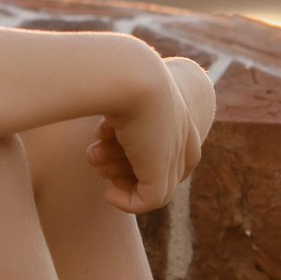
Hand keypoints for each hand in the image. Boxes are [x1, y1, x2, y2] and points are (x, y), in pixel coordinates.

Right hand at [85, 53, 213, 212]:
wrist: (130, 76)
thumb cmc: (119, 78)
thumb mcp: (123, 99)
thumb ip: (125, 122)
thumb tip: (111, 135)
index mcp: (183, 121)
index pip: (162, 154)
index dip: (128, 152)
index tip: (103, 138)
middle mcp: (185, 142)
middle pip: (154, 170)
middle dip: (120, 164)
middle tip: (96, 152)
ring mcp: (175, 160)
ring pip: (148, 185)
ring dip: (115, 176)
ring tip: (95, 157)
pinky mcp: (161, 177)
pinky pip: (145, 203)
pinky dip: (125, 203)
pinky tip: (108, 193)